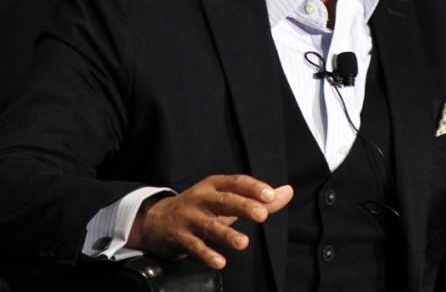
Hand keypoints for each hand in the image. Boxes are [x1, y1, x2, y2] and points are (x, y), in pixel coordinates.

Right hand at [127, 174, 292, 268]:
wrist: (158, 220)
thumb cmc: (202, 208)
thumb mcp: (226, 199)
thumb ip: (257, 198)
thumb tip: (287, 192)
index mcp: (215, 185)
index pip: (236, 182)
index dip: (253, 188)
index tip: (270, 195)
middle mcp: (202, 198)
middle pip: (224, 201)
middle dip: (243, 206)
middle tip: (262, 215)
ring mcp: (189, 217)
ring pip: (210, 226)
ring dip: (227, 235)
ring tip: (243, 243)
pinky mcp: (180, 236)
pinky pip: (194, 246)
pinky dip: (206, 254)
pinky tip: (220, 262)